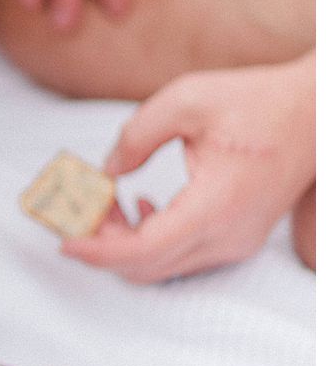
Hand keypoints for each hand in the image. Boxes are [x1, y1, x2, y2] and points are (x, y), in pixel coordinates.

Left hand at [64, 59, 315, 282]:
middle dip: (103, 242)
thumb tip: (106, 172)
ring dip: (124, 241)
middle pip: (146, 267)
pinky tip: (141, 203)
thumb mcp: (187, 98)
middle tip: (81, 203)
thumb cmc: (256, 100)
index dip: (98, 250)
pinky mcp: (238, 238)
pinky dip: (149, 240)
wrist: (315, 111)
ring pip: (162, 267)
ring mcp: (236, 243)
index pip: (144, 250)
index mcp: (217, 206)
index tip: (64, 240)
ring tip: (107, 198)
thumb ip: (137, 134)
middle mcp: (229, 236)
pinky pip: (181, 257)